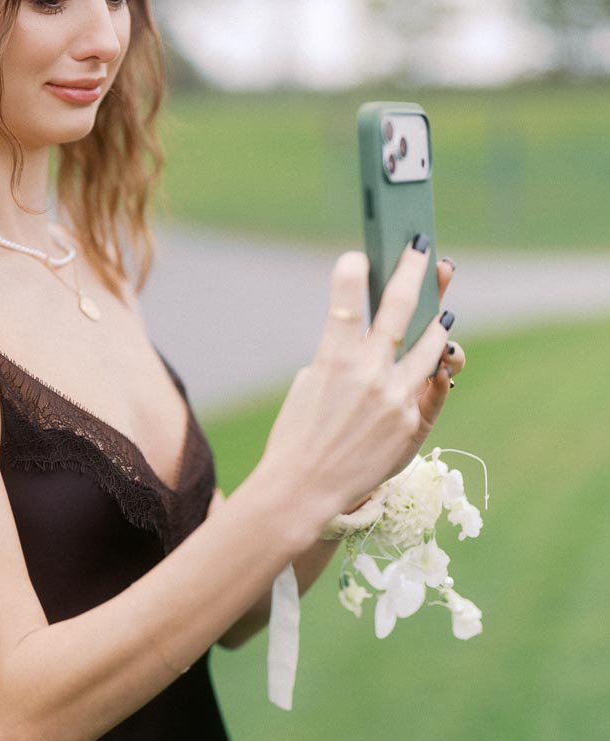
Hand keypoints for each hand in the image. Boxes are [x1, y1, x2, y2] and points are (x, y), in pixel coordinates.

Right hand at [260, 241, 455, 550]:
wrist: (305, 492)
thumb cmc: (298, 438)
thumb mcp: (308, 387)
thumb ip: (339, 359)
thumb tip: (370, 345)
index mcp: (333, 360)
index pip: (346, 303)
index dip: (350, 274)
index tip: (355, 256)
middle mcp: (369, 373)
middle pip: (398, 308)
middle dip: (412, 272)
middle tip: (422, 248)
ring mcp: (396, 397)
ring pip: (431, 344)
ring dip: (437, 321)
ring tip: (442, 310)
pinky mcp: (412, 421)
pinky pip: (432, 386)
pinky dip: (434, 370)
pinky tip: (441, 355)